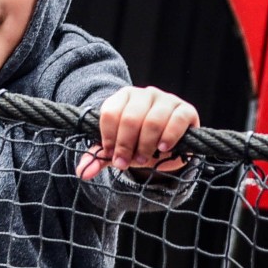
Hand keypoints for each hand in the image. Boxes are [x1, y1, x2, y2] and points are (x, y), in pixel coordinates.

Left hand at [80, 86, 195, 180]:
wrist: (167, 142)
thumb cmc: (138, 141)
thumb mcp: (118, 148)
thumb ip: (100, 157)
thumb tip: (83, 172)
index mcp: (124, 97)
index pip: (110, 113)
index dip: (109, 138)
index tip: (111, 156)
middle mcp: (145, 94)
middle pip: (130, 118)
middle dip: (126, 145)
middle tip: (126, 163)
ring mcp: (166, 99)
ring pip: (152, 120)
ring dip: (146, 145)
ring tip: (143, 159)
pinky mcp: (185, 109)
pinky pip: (176, 120)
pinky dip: (169, 136)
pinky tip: (163, 148)